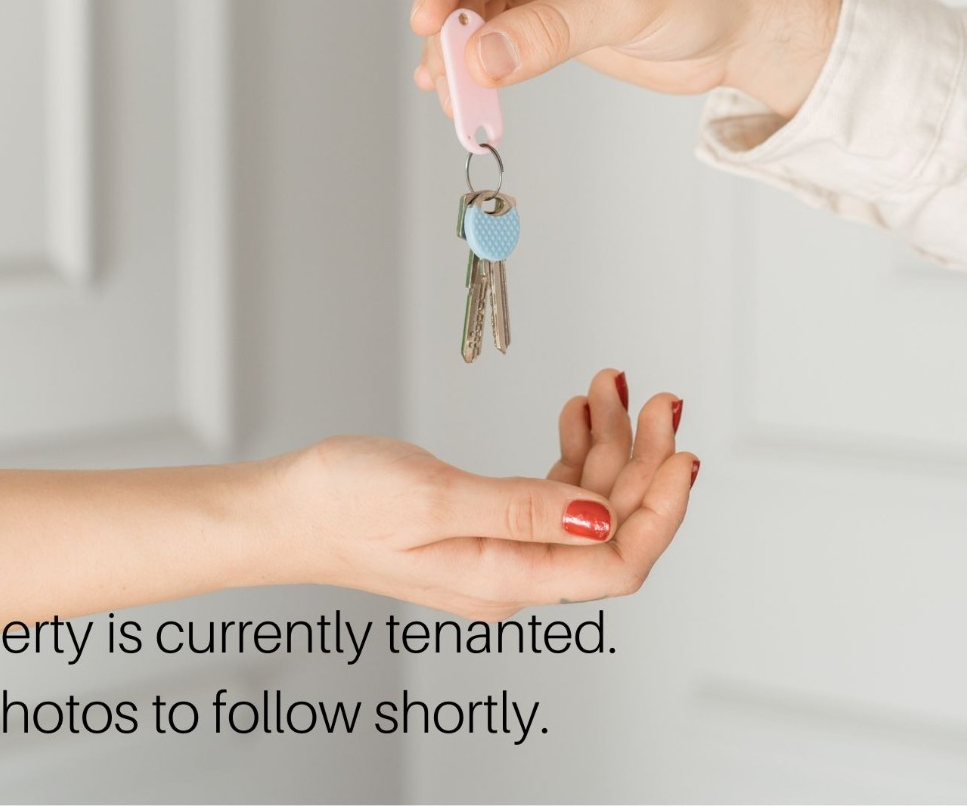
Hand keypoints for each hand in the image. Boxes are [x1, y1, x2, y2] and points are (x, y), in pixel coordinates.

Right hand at [260, 368, 696, 619]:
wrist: (284, 511)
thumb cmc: (341, 505)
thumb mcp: (433, 498)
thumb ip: (521, 509)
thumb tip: (599, 518)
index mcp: (506, 581)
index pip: (617, 563)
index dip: (660, 511)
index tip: (681, 454)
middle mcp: (515, 576)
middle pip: (611, 526)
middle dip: (644, 461)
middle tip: (658, 399)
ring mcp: (505, 551)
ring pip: (587, 502)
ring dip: (609, 443)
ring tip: (608, 384)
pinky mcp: (490, 526)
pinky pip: (555, 491)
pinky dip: (574, 448)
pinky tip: (575, 411)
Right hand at [411, 0, 841, 118]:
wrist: (751, 28)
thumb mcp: (625, 2)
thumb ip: (550, 31)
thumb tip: (481, 58)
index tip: (429, 18)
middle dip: (451, 23)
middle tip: (442, 73)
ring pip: (481, 9)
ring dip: (463, 51)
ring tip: (453, 96)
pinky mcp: (558, 15)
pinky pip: (505, 36)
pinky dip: (486, 64)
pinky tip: (472, 93)